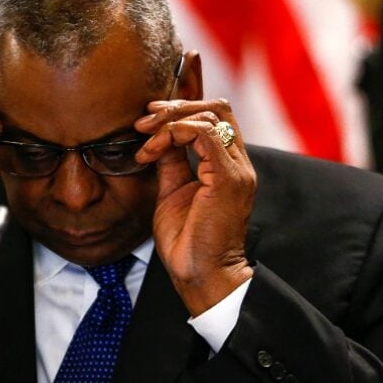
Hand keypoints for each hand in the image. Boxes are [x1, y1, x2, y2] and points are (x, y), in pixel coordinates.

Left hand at [134, 99, 255, 315]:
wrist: (200, 275)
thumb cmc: (187, 242)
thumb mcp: (172, 192)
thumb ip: (171, 162)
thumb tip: (158, 138)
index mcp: (228, 165)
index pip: (214, 117)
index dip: (180, 110)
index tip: (147, 122)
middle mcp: (238, 163)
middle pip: (217, 108)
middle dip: (176, 107)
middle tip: (144, 122)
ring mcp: (237, 170)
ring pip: (210, 115)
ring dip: (170, 120)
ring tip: (144, 139)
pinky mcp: (228, 179)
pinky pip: (204, 134)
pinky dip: (175, 132)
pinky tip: (153, 148)